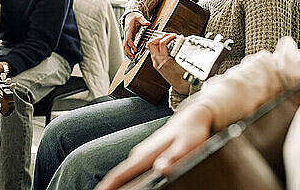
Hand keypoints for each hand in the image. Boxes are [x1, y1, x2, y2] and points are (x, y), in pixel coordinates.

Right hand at [96, 104, 212, 189]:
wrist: (192, 117)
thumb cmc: (190, 132)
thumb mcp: (186, 146)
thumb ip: (174, 158)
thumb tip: (161, 169)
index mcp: (146, 154)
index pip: (120, 173)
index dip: (107, 186)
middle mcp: (140, 154)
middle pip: (120, 176)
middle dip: (110, 188)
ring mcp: (142, 154)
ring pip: (126, 173)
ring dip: (119, 185)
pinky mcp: (147, 156)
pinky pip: (132, 171)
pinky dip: (127, 181)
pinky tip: (131, 188)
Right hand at [123, 11, 149, 58]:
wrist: (129, 16)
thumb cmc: (134, 17)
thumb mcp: (139, 17)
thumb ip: (143, 20)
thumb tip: (147, 23)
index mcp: (129, 30)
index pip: (129, 39)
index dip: (131, 45)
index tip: (135, 49)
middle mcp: (127, 34)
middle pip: (125, 45)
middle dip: (128, 52)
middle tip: (133, 57)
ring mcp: (127, 36)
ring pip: (125, 46)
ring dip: (127, 53)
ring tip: (131, 59)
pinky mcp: (128, 38)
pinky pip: (127, 46)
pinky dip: (128, 51)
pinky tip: (131, 55)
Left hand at [147, 32, 188, 93]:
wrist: (181, 86)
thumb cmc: (183, 77)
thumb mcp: (182, 63)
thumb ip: (179, 51)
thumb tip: (180, 41)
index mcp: (164, 61)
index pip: (162, 43)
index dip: (168, 37)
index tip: (174, 36)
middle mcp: (158, 62)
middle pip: (151, 43)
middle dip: (159, 37)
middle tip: (168, 35)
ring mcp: (156, 63)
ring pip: (152, 47)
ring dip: (159, 41)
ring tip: (168, 39)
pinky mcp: (157, 65)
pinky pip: (155, 52)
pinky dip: (160, 47)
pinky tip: (168, 46)